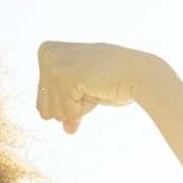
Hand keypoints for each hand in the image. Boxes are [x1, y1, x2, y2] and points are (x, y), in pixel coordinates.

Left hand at [36, 41, 156, 134]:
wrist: (141, 75)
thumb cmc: (115, 82)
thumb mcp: (82, 95)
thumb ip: (68, 110)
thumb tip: (68, 130)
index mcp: (48, 52)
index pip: (41, 102)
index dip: (67, 103)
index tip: (86, 84)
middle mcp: (47, 53)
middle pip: (43, 109)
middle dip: (70, 108)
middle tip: (91, 86)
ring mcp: (54, 63)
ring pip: (52, 113)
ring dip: (77, 108)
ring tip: (94, 87)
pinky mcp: (64, 74)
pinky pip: (66, 112)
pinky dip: (83, 109)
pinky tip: (96, 90)